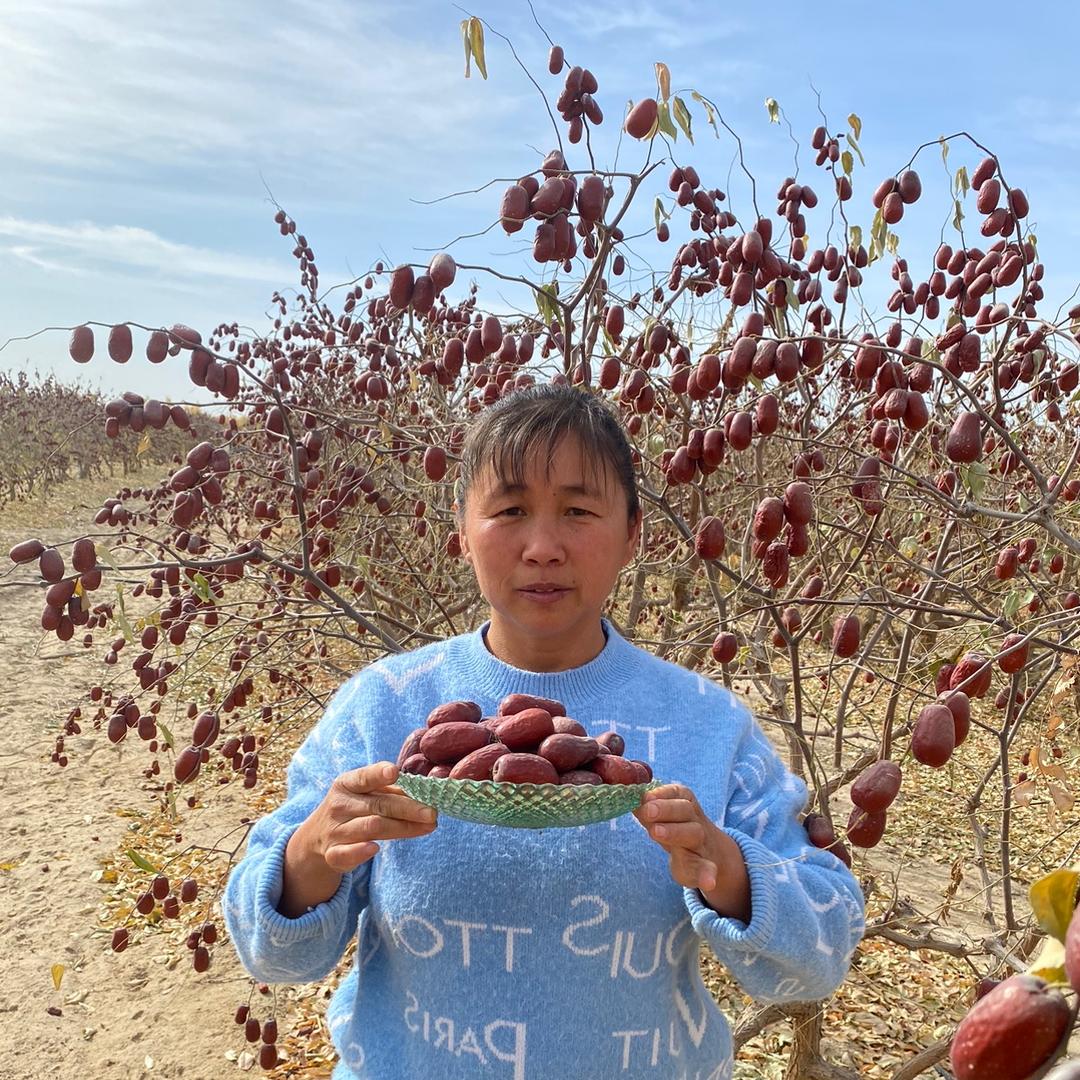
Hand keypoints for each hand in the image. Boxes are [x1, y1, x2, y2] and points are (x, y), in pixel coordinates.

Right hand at [306, 761, 438, 873]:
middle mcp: (340, 805)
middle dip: (408, 808)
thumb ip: (392, 791)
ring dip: (402, 828)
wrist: (315, 838)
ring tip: (428, 827)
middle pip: (378, 805)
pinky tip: (375, 848)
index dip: (379, 774)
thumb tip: (427, 791)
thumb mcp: (366, 794)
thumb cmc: (353, 809)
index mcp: (348, 784)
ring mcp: (335, 830)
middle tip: (433, 813)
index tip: (395, 772)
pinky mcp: (333, 854)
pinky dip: (360, 852)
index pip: (364, 777)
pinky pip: (345, 854)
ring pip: (370, 827)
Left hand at [632, 782, 723, 890]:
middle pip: (684, 811)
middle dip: (666, 809)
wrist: (706, 850)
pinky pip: (707, 869)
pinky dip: (708, 875)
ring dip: (675, 831)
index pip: (677, 794)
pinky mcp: (701, 867)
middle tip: (648, 811)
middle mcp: (693, 821)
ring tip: (656, 832)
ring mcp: (699, 844)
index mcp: (684, 805)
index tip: (647, 796)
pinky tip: (708, 882)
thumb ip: (646, 806)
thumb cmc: (676, 827)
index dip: (663, 793)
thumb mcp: (663, 815)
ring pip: (693, 834)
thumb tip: (625, 796)